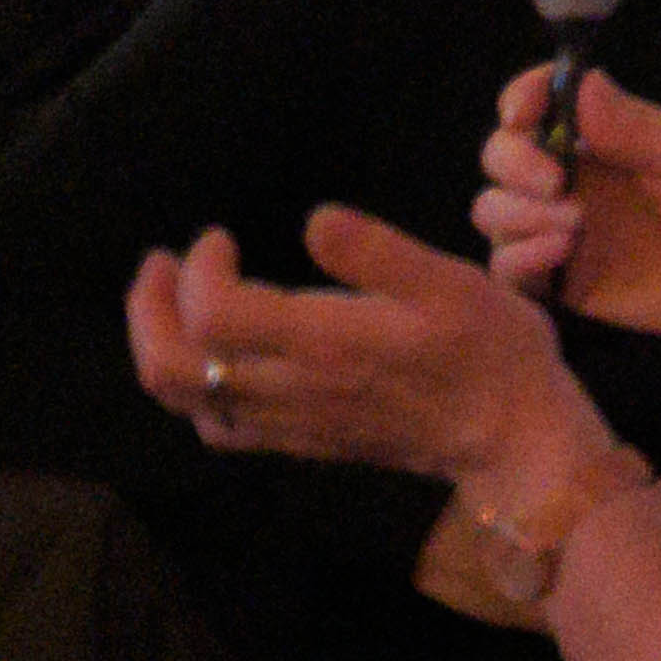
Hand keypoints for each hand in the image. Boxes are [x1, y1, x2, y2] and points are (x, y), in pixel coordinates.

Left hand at [128, 206, 595, 497]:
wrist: (512, 437)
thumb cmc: (491, 352)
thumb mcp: (453, 283)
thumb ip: (379, 252)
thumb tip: (314, 220)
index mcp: (324, 342)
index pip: (213, 314)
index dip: (198, 270)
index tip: (219, 236)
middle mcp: (290, 388)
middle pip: (172, 366)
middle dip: (148, 310)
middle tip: (161, 262)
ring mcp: (288, 422)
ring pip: (184, 399)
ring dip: (158, 346)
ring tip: (170, 302)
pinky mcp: (299, 441)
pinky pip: (215, 425)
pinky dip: (191, 389)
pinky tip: (213, 361)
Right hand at [471, 65, 660, 347]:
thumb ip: (636, 125)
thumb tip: (584, 79)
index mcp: (601, 139)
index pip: (539, 105)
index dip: (522, 98)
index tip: (522, 112)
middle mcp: (571, 180)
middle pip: (501, 155)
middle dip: (511, 161)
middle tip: (554, 181)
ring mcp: (559, 229)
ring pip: (493, 210)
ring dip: (517, 212)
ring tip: (576, 225)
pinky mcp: (559, 280)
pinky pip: (507, 268)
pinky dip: (519, 257)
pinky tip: (561, 252)